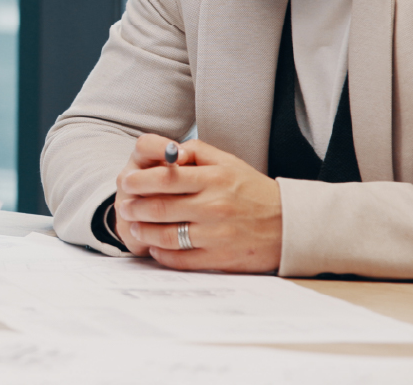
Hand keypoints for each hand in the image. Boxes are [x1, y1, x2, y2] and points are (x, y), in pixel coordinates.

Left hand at [113, 135, 282, 272]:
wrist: (288, 225)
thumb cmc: (252, 191)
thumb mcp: (228, 162)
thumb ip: (196, 152)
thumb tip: (166, 152)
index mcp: (215, 180)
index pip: (166, 178)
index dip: (140, 180)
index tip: (127, 182)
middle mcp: (214, 207)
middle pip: (161, 207)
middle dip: (135, 206)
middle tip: (124, 205)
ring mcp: (216, 235)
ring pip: (166, 235)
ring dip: (144, 231)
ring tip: (134, 225)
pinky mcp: (219, 259)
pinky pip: (180, 259)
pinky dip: (161, 254)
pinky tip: (154, 247)